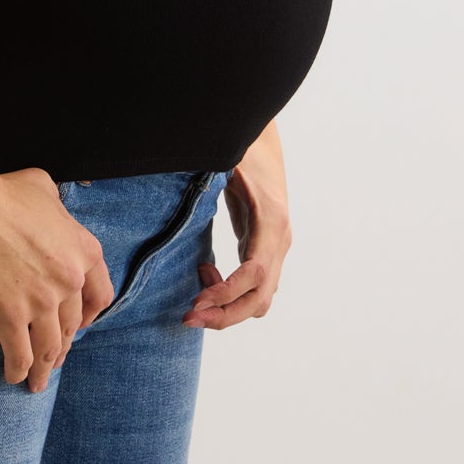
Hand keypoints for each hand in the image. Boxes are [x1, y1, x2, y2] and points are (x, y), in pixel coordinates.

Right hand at [0, 167, 114, 392]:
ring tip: (35, 380)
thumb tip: (51, 211)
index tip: (80, 326)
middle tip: (52, 357)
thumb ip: (56, 209)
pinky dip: (17, 369)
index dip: (89, 316)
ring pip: (48, 347)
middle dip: (62, 345)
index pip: (100, 296)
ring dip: (43, 368)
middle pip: (71, 325)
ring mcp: (41, 302)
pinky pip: (19, 354)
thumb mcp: (44, 188)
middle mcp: (69, 280)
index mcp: (84, 250)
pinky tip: (12, 375)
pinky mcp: (9, 317)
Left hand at [182, 120, 290, 330]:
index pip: (255, 272)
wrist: (265, 145)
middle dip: (225, 315)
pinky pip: (254, 288)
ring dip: (227, 311)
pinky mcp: (266, 252)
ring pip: (260, 300)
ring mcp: (277, 250)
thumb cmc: (245, 151)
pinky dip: (230, 294)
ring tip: (193, 306)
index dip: (227, 291)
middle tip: (188, 318)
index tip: (197, 301)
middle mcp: (279, 241)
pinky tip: (205, 272)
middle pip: (261, 298)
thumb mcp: (229, 159)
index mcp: (271, 222)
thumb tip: (184, 173)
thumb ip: (212, 173)